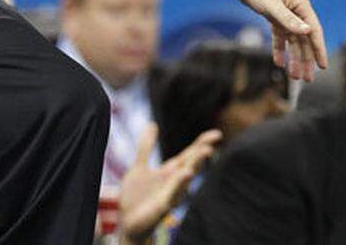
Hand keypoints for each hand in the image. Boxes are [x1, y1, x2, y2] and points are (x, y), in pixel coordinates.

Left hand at [119, 124, 221, 244]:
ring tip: (205, 151)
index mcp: (170, 172)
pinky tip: (187, 174)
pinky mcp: (163, 206)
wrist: (128, 222)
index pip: (189, 155)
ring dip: (195, 164)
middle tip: (213, 140)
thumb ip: (146, 147)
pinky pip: (173, 194)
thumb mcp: (139, 167)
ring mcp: (170, 194)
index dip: (201, 143)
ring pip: (185, 177)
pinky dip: (180, 183)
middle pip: (191, 164)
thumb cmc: (137, 197)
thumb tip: (153, 124)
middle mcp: (174, 182)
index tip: (217, 134)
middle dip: (201, 153)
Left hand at [234, 0, 327, 80]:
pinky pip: (280, 36)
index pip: (314, 31)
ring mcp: (285, 13)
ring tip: (294, 76)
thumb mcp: (271, 5)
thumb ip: (288, 20)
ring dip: (294, 57)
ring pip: (293, 40)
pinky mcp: (273, 15)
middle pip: (304, 39)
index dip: (319, 50)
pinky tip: (279, 62)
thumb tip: (308, 32)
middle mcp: (296, 10)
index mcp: (301, 5)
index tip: (323, 67)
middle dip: (306, 60)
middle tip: (307, 79)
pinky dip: (279, 49)